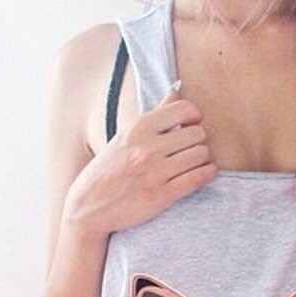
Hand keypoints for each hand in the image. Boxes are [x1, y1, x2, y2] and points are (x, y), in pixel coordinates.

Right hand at [63, 85, 216, 237]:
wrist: (88, 207)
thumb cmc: (108, 169)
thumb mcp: (125, 136)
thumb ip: (155, 114)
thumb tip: (177, 89)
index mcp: (138, 128)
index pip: (185, 109)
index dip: (194, 116)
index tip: (190, 125)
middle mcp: (147, 147)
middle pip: (198, 133)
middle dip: (198, 140)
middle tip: (190, 148)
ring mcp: (155, 172)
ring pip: (201, 154)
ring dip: (202, 159)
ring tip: (193, 163)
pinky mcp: (162, 195)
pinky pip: (199, 177)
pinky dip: (206, 173)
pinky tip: (202, 173)